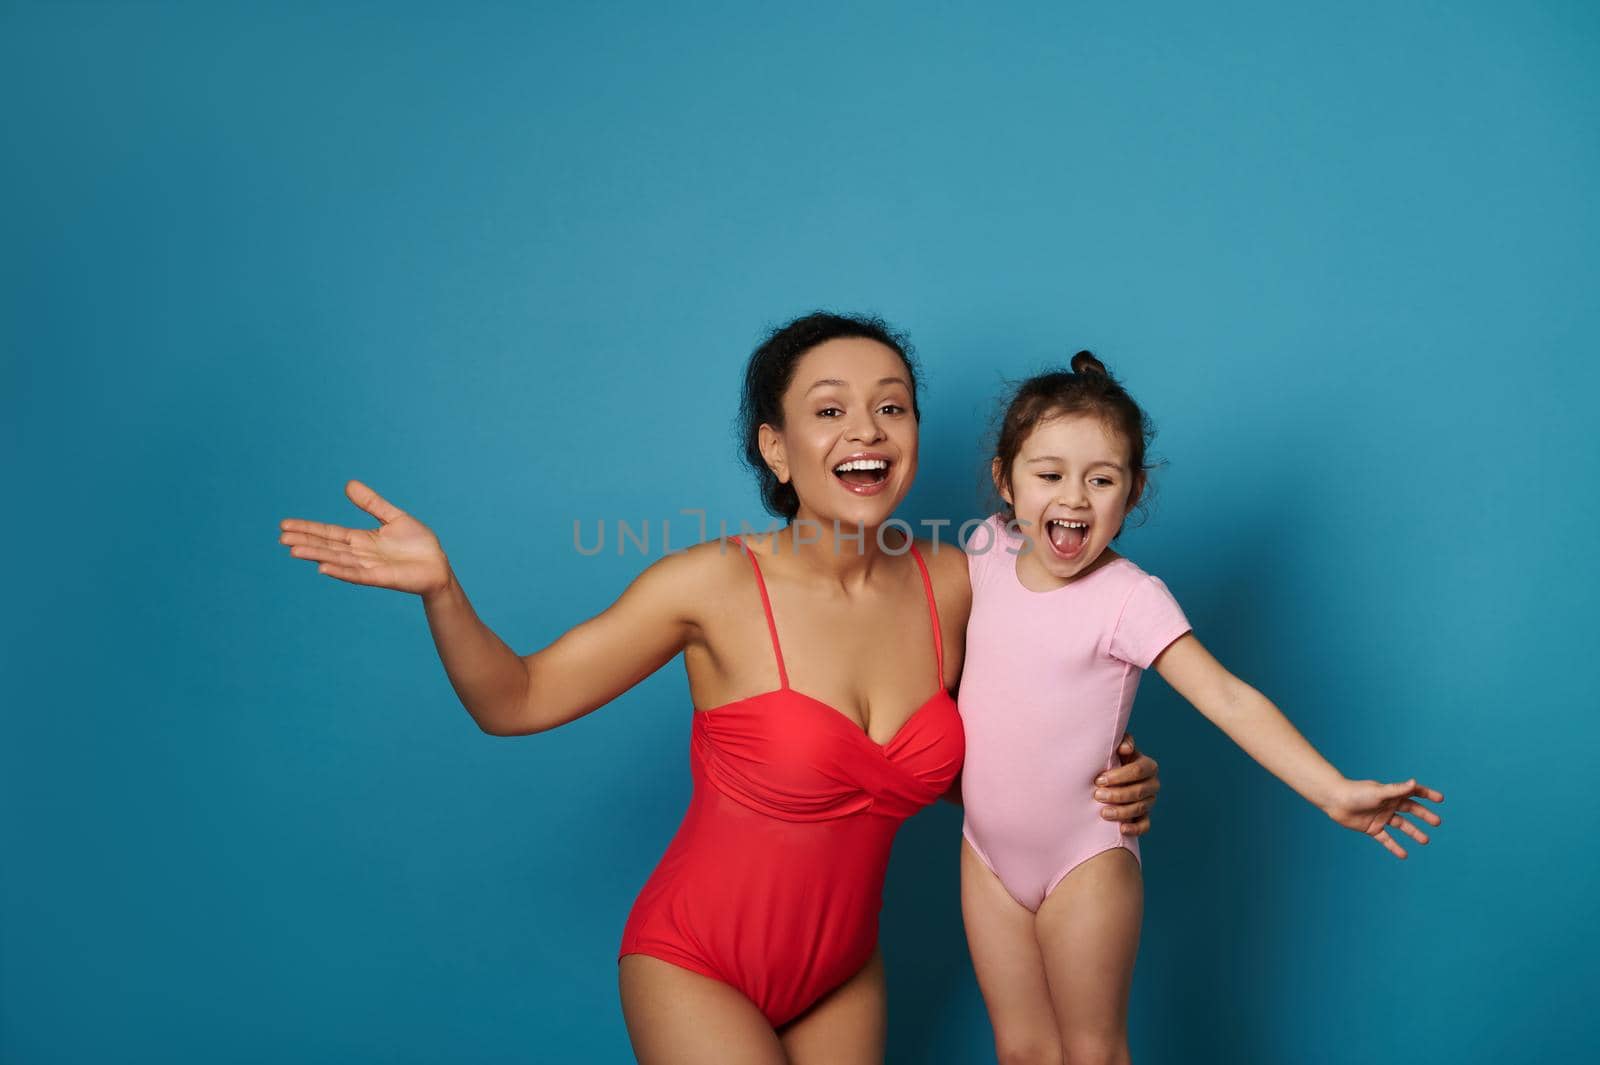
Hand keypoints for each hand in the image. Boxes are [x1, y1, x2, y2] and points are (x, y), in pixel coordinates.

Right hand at [279, 479, 451, 595]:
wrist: (438, 565)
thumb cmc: (418, 544)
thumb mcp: (393, 517)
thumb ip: (371, 503)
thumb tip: (348, 484)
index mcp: (361, 539)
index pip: (329, 533)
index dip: (307, 528)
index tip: (284, 525)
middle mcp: (360, 554)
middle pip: (327, 546)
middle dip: (305, 542)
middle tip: (281, 537)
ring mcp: (369, 567)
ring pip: (337, 560)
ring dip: (316, 555)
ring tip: (294, 550)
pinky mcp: (381, 578)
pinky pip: (357, 575)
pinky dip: (340, 571)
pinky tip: (322, 568)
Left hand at [1093, 732, 1159, 836]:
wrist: (1107, 779)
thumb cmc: (1110, 759)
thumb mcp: (1115, 747)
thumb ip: (1122, 741)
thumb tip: (1126, 749)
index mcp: (1148, 765)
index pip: (1138, 770)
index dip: (1119, 776)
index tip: (1099, 780)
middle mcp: (1152, 784)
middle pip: (1139, 791)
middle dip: (1117, 794)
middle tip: (1097, 795)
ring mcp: (1150, 801)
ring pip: (1140, 808)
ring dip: (1121, 812)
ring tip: (1103, 813)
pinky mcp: (1145, 817)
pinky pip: (1145, 825)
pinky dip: (1134, 829)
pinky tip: (1121, 829)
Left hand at [1322, 778, 1443, 859]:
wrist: (1335, 801)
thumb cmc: (1356, 792)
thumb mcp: (1379, 791)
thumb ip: (1397, 789)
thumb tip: (1414, 782)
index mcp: (1391, 793)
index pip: (1413, 792)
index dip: (1427, 794)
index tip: (1441, 799)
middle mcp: (1388, 805)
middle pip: (1411, 810)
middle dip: (1424, 815)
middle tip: (1437, 823)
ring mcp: (1381, 817)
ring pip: (1401, 826)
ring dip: (1413, 832)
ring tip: (1425, 840)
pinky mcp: (1372, 828)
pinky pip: (1386, 839)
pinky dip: (1394, 847)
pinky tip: (1404, 854)